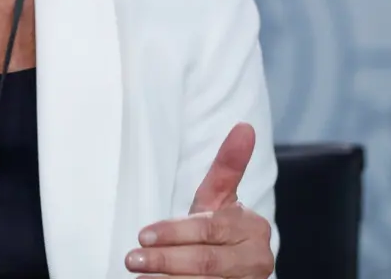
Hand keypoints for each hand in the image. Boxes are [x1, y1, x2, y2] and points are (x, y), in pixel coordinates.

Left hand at [124, 123, 274, 276]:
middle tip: (132, 259)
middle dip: (166, 259)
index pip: (210, 229)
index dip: (175, 232)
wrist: (230, 271)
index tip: (143, 234)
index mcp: (255, 229)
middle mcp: (258, 260)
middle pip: (206, 260)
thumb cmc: (218, 230)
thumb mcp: (219, 198)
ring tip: (140, 276)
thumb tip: (244, 126)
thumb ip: (229, 165)